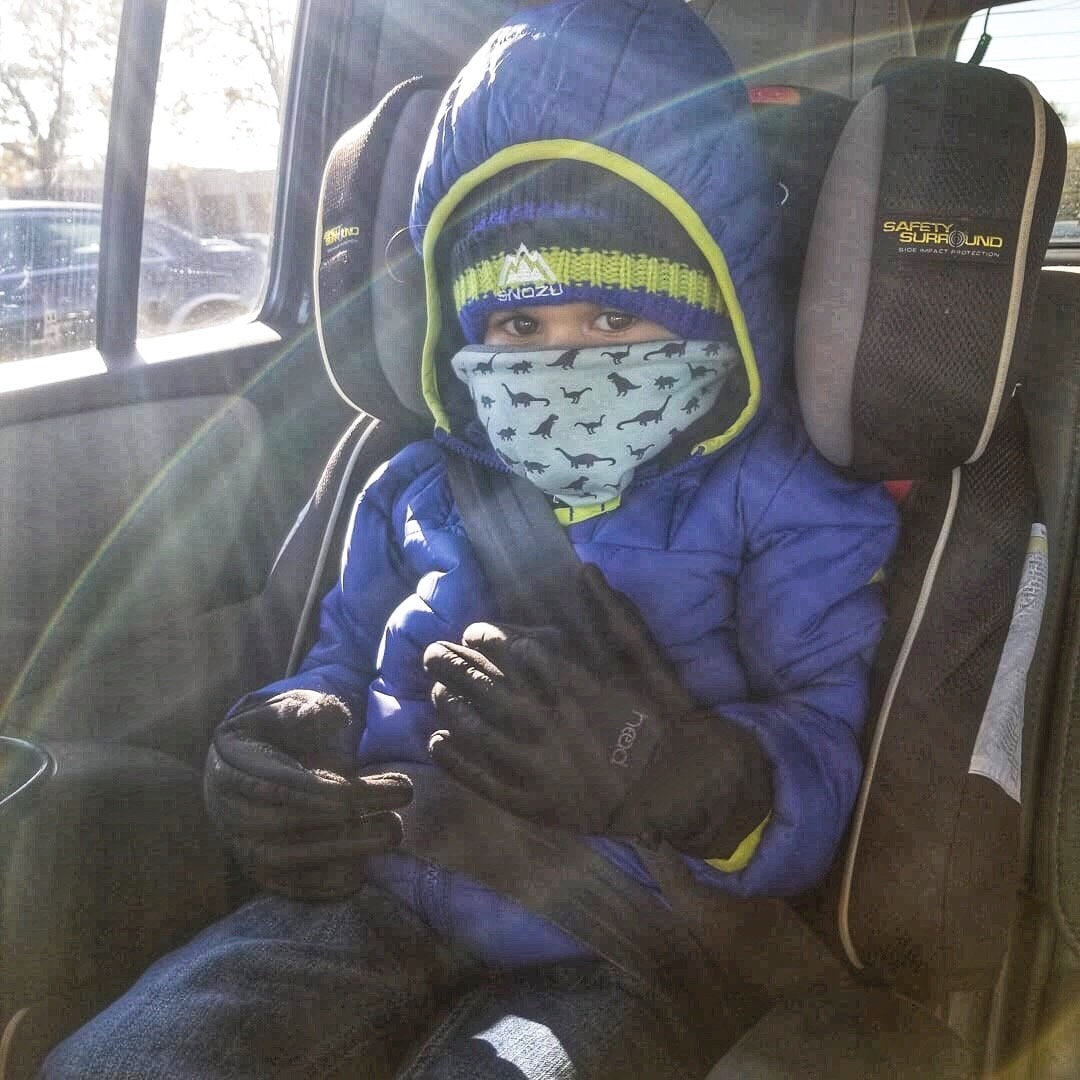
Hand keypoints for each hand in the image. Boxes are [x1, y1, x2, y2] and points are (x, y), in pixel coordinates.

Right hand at [204, 689, 412, 898]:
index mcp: (231, 762)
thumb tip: (325, 717)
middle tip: (394, 816)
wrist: (251, 758)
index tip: (362, 788)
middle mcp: (227, 807)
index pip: (276, 785)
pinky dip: (319, 887)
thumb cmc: (279, 728)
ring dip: (341, 853)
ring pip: (285, 859)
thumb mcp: (290, 706)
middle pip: (284, 824)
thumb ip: (308, 710)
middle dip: (343, 822)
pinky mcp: (255, 868)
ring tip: (389, 836)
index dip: (320, 790)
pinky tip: (358, 878)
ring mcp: (238, 842)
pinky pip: (283, 885)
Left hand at [423, 565, 771, 849]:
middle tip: (432, 653)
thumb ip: (613, 614)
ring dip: (453, 707)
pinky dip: (457, 760)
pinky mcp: (537, 805)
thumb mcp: (645, 657)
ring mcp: (542, 767)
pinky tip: (437, 742)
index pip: (514, 654)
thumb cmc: (662, 714)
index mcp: (575, 685)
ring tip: (436, 691)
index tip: (472, 632)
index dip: (486, 640)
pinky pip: (486, 781)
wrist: (682, 781)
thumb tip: (586, 570)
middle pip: (487, 688)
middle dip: (454, 666)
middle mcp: (552, 723)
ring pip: (480, 732)